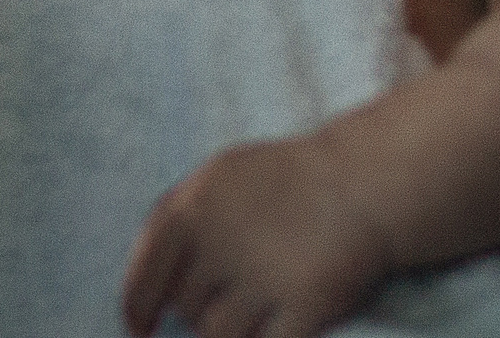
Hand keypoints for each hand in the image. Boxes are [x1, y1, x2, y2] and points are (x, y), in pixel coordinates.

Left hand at [121, 136, 394, 337]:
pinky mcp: (305, 306)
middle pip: (186, 311)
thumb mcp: (219, 177)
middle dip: (200, 311)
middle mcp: (223, 243)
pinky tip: (278, 323)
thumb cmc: (286, 180)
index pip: (143, 277)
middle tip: (233, 293)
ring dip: (232, 331)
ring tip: (257, 305)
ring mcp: (265, 278)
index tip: (140, 330)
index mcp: (194, 208)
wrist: (364, 182)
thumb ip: (176, 221)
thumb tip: (148, 286)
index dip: (136, 311)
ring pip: (218, 336)